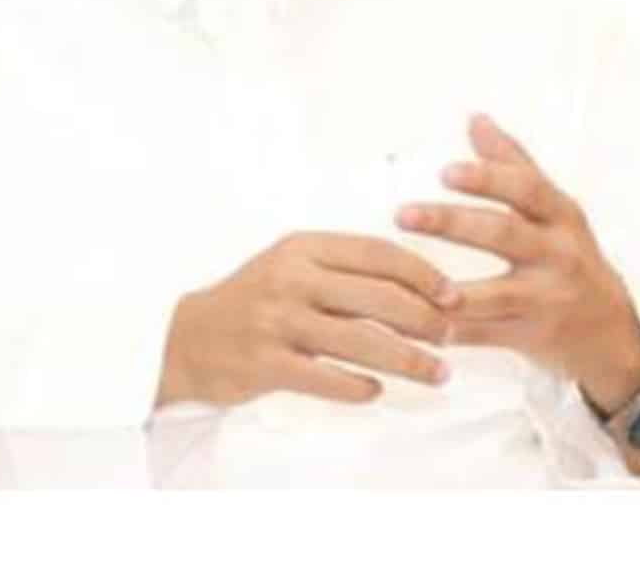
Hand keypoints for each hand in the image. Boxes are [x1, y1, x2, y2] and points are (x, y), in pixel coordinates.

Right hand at [155, 231, 462, 409]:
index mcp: (302, 248)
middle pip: (377, 297)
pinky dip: (360, 387)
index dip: (422, 274)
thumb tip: (416, 284)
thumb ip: (343, 269)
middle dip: (425, 319)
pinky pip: (327, 378)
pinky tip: (378, 391)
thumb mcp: (291, 266)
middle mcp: (291, 280)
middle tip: (450, 337)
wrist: (186, 338)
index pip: (377, 254)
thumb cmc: (252, 302)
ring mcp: (277, 323)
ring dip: (407, 360)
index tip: (453, 295)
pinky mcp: (266, 364)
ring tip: (437, 373)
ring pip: (360, 342)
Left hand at [393, 113, 639, 414]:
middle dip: (451, 223)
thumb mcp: (555, 211)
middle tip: (402, 213)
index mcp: (561, 217)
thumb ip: (513, 165)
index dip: (487, 178)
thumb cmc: (571, 258)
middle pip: (504, 234)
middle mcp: (559, 255)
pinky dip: (452, 331)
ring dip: (448, 289)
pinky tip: (415, 324)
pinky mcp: (533, 338)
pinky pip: (487, 335)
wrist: (612, 336)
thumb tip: (475, 118)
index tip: (445, 170)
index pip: (527, 188)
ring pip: (495, 293)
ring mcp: (547, 300)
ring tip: (405, 280)